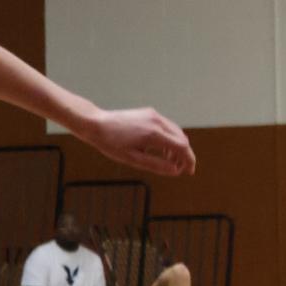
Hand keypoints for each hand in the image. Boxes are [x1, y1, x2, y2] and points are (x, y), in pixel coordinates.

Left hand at [80, 106, 195, 175]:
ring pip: (176, 131)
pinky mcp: (150, 113)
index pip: (182, 147)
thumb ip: (155, 165)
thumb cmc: (111, 144)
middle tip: (180, 169)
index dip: (189, 160)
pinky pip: (167, 126)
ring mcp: (155, 115)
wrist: (96, 124)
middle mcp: (158, 122)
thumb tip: (175, 171)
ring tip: (169, 160)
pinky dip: (169, 138)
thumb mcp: (132, 159)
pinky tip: (161, 148)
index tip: (189, 172)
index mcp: (154, 134)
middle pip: (182, 139)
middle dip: (184, 154)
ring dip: (177, 146)